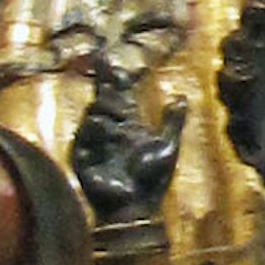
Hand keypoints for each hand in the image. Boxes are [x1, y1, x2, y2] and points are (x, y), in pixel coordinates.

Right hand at [68, 84, 182, 224]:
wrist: (138, 207)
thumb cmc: (152, 179)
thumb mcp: (167, 146)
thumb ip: (172, 121)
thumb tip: (180, 96)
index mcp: (126, 123)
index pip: (115, 93)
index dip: (111, 75)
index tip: (106, 57)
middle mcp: (108, 129)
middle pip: (102, 99)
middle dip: (107, 88)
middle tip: (115, 80)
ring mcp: (93, 143)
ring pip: (93, 115)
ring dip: (106, 108)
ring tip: (118, 112)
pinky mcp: (83, 158)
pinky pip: (83, 138)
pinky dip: (95, 130)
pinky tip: (106, 126)